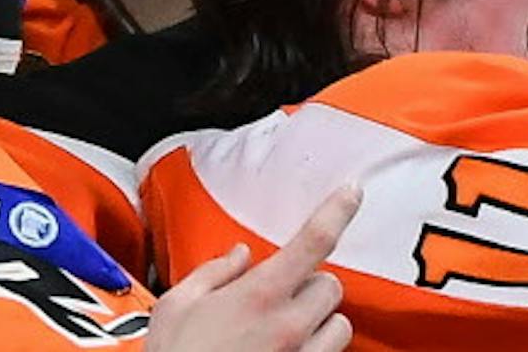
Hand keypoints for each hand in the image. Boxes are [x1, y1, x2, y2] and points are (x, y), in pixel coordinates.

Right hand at [148, 186, 358, 351]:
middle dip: (309, 287)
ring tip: (287, 333)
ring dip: (319, 323)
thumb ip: (212, 274)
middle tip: (280, 299)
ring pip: (339, 325)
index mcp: (259, 296)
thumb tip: (238, 255)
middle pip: (330, 286)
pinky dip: (314, 351)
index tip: (352, 192)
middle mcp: (289, 326)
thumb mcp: (175, 308)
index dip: (337, 210)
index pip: (313, 241)